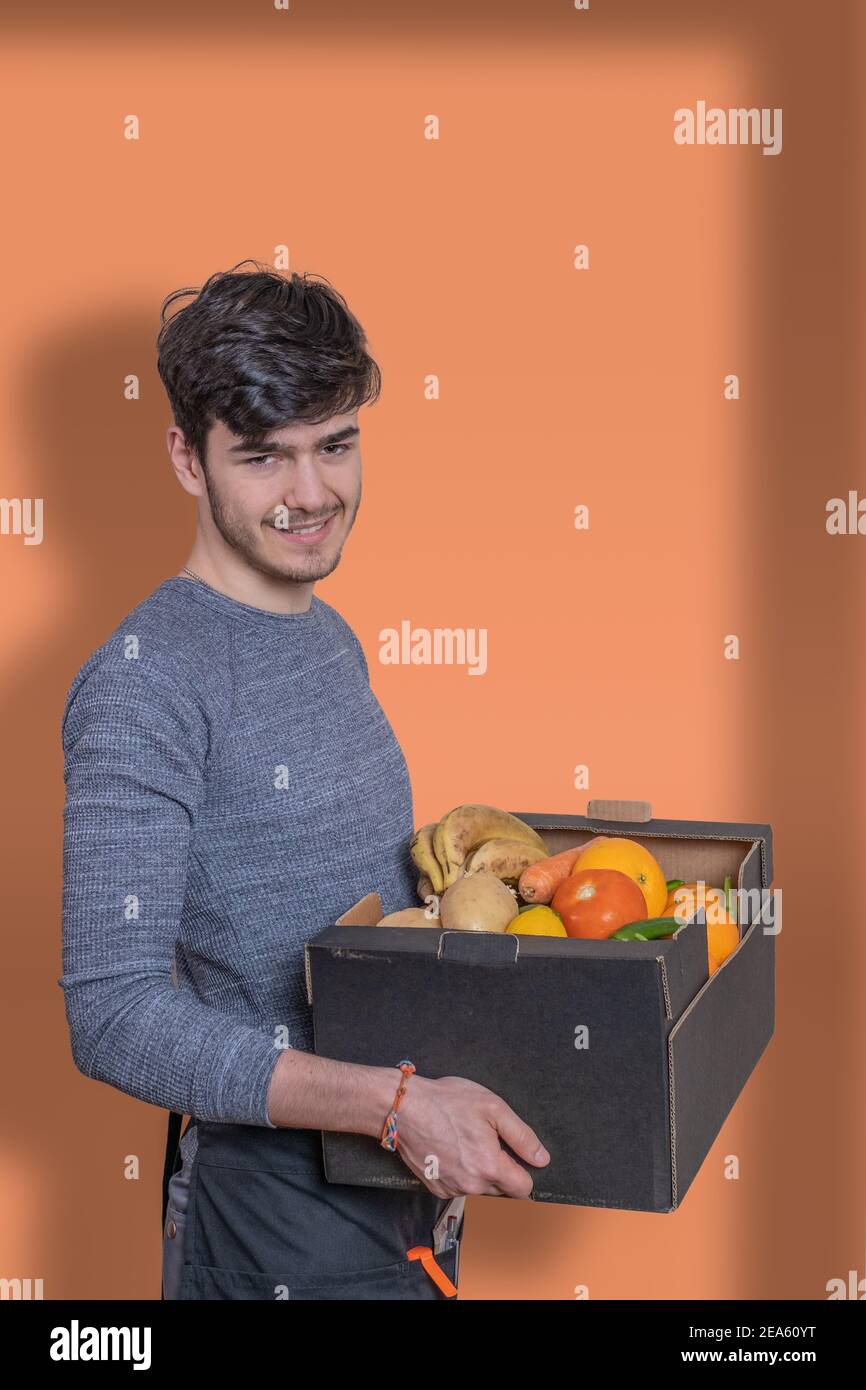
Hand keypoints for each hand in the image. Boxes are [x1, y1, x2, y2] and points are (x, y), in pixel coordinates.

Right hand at [394, 1073, 549, 1198]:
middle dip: (500, 1170)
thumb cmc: (446, 1103)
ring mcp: (451, 1188)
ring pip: (479, 1189)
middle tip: (486, 1141)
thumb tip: (541, 1159)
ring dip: (479, 1172)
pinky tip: (452, 1151)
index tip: (515, 1157)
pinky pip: (459, 1187)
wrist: (404, 1108)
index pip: (523, 1189)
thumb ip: (522, 1136)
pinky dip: (460, 1174)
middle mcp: (471, 1185)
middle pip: (501, 1189)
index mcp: (489, 1166)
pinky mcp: (435, 1188)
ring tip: (465, 1142)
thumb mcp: (493, 1108)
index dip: (524, 1172)